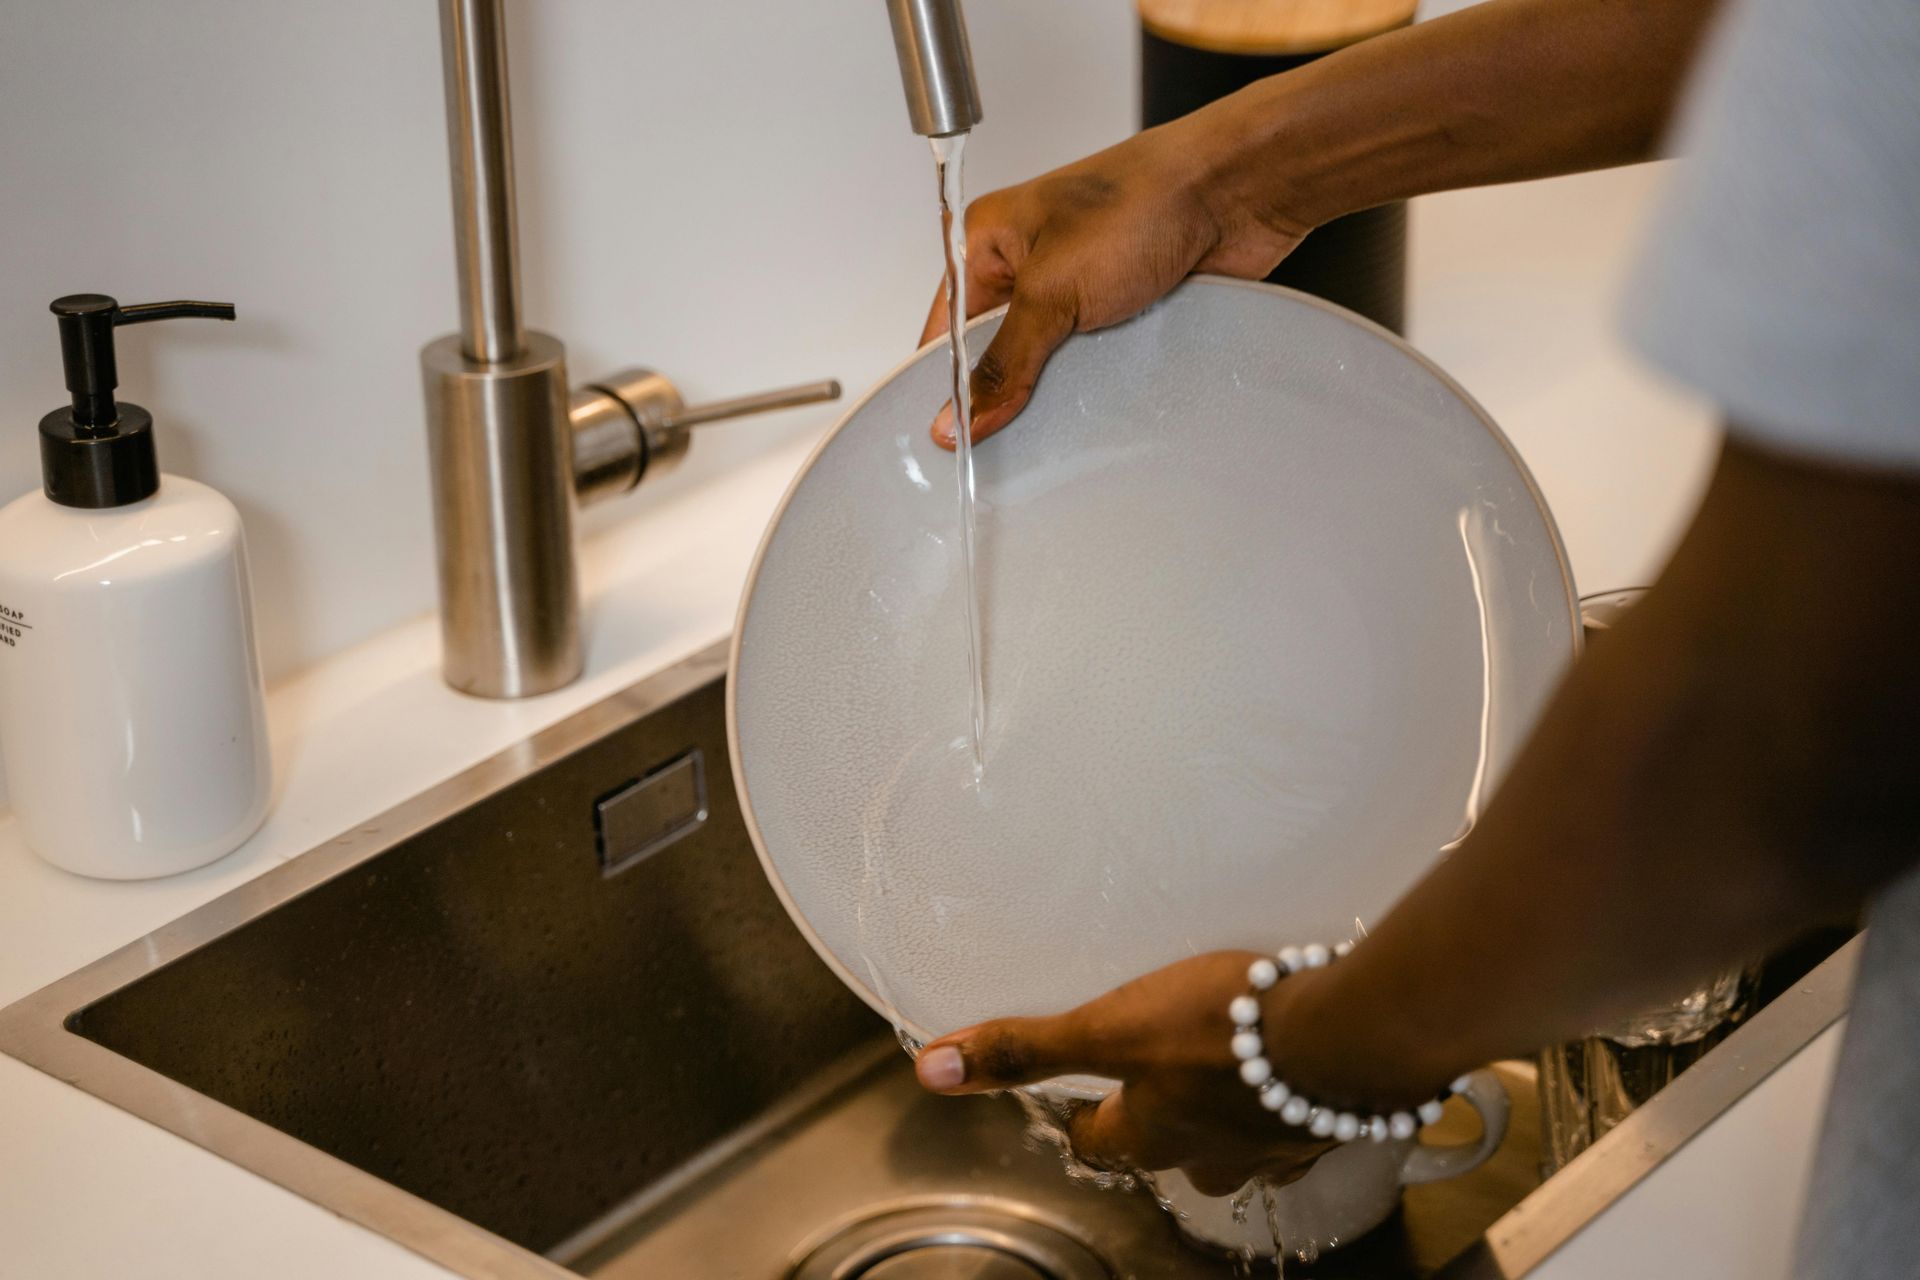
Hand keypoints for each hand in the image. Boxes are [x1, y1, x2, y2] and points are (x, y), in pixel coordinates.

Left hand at [913, 951, 1335, 1194]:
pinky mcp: (1329, 1117)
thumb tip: (933, 1070)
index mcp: (1153, 1138)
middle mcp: (1212, 1155)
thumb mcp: (1109, 1027)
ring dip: (1223, 1110)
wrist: (1350, 1031)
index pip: (1098, 1144)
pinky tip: (1294, 1063)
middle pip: (1170, 1151)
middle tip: (1151, 1070)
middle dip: (1155, 1118)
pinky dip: (1286, 1094)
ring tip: (1223, 1065)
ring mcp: (1276, 1143)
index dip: (1081, 1118)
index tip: (1076, 1093)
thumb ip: (1026, 1048)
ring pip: (1235, 1140)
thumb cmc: (1226, 1029)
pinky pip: (1295, 1116)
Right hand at [919, 113, 1308, 449]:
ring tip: (1058, 417)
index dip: (944, 384)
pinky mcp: (1121, 308)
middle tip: (1004, 438)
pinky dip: (1098, 383)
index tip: (951, 437)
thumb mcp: (1052, 291)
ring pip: (1048, 363)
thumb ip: (1004, 362)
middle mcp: (1029, 262)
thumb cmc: (1144, 202)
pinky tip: (1100, 402)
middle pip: (995, 351)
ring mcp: (1077, 286)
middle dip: (1004, 392)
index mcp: (990, 239)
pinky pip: (1094, 363)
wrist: (1237, 191)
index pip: (946, 328)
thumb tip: (958, 416)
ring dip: (1058, 389)